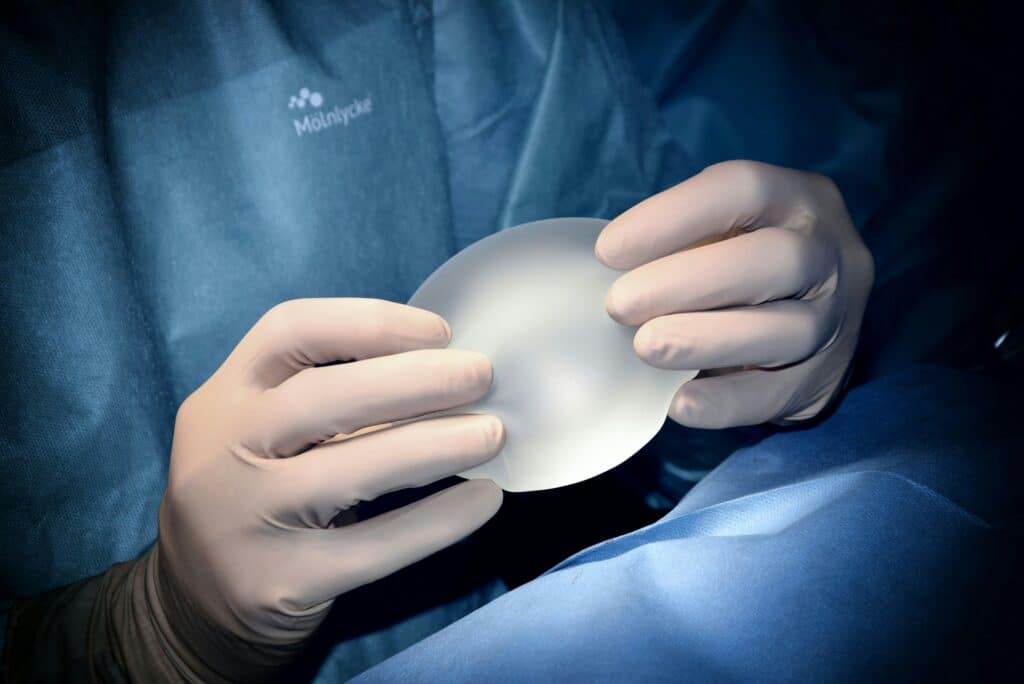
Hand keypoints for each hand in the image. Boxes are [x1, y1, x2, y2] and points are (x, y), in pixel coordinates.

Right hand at [115, 299, 502, 680]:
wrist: (197, 605)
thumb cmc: (257, 494)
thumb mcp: (264, 432)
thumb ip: (329, 398)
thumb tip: (444, 368)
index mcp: (224, 396)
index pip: (290, 330)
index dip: (370, 322)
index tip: (439, 332)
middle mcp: (222, 451)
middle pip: (323, 396)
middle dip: (414, 379)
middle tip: (481, 376)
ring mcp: (244, 521)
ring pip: (351, 470)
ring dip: (435, 445)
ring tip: (492, 434)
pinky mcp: (279, 583)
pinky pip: (375, 547)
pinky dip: (438, 521)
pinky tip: (482, 500)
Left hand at [596, 161, 873, 427]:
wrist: (815, 320)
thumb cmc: (745, 261)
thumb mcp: (726, 229)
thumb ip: (682, 239)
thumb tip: (609, 266)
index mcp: (798, 198)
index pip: (743, 190)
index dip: (672, 217)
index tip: (608, 251)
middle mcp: (829, 252)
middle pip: (774, 259)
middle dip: (687, 282)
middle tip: (619, 305)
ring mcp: (837, 319)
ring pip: (785, 330)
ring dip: (704, 340)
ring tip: (644, 348)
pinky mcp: (824, 379)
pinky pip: (778, 395)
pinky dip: (725, 402)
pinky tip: (679, 403)